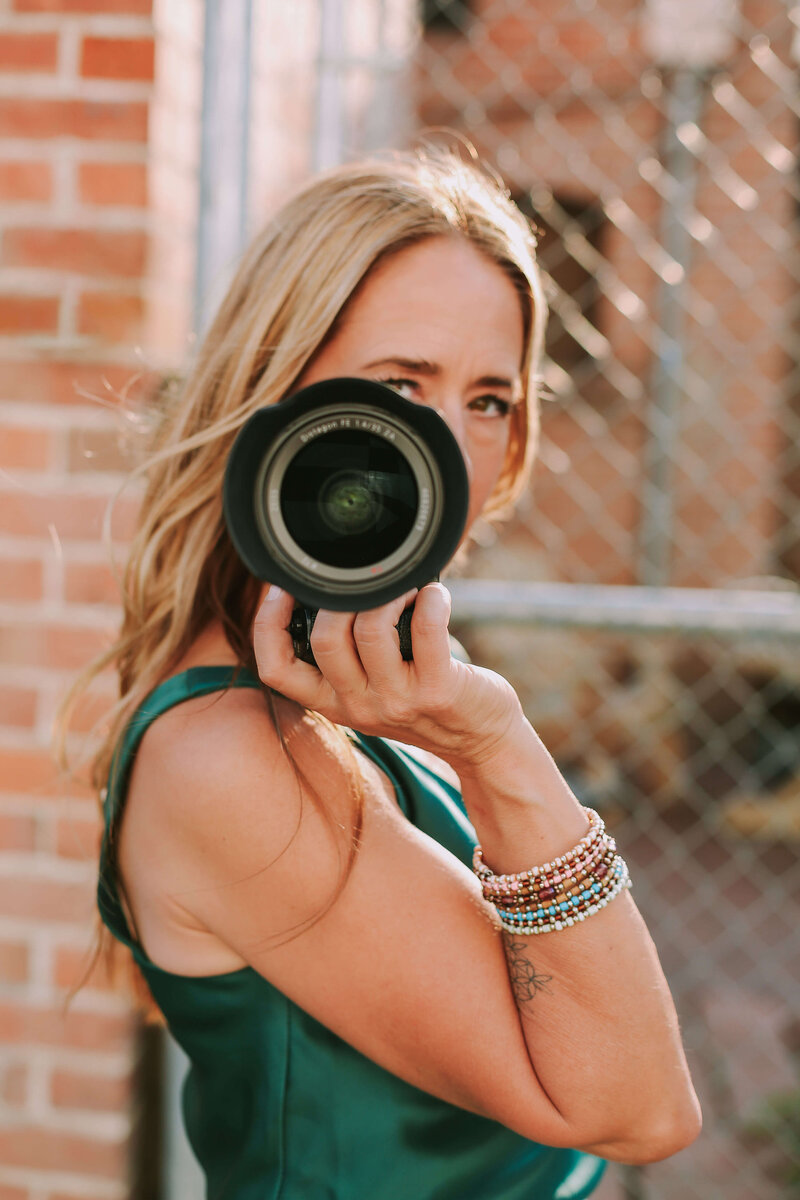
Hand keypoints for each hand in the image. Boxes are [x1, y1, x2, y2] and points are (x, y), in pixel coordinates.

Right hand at [252, 582, 523, 768]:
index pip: (275, 670)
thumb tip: (327, 585)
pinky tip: (435, 593)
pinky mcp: (438, 691)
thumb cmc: (425, 698)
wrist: (483, 742)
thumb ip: (347, 655)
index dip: (266, 623)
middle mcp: (359, 707)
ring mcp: (398, 701)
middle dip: (337, 595)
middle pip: (324, 639)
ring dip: (387, 591)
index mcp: (332, 703)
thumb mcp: (372, 689)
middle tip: (361, 579)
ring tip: (403, 584)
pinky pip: (425, 628)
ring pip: (370, 629)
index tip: (282, 587)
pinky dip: (431, 599)